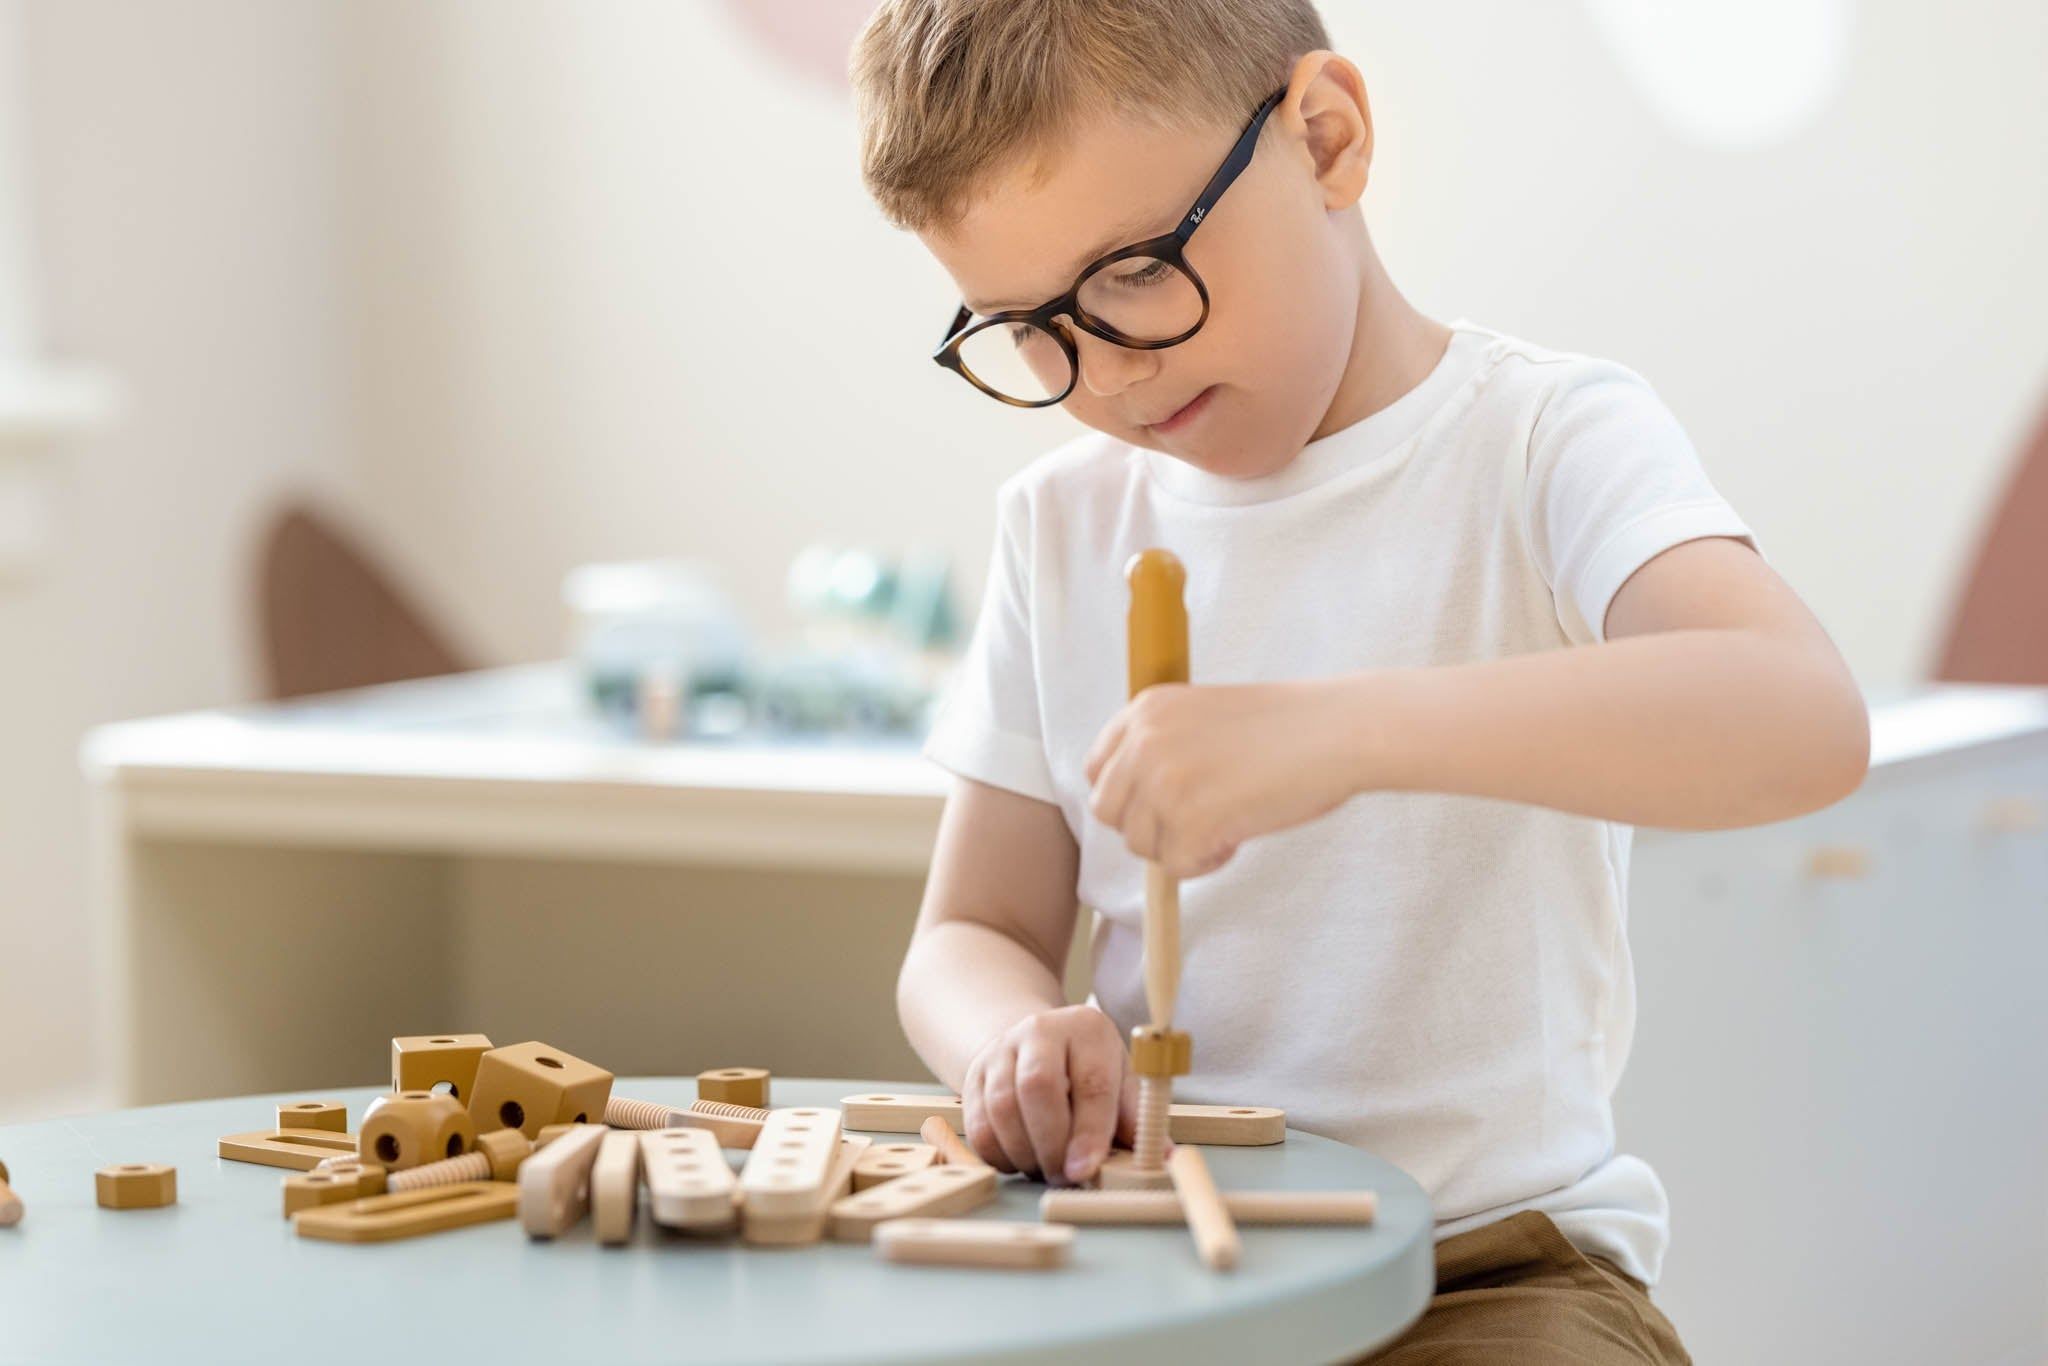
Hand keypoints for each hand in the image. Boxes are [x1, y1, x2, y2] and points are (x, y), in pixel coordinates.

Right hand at [961, 1004, 1136, 1184]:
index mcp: (1087, 1029)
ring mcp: (1000, 1051)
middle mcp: (1039, 1031)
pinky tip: (1020, 1160)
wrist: (1033, 1041)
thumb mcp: (1119, 1078)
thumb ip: (1135, 1117)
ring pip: (1002, 1107)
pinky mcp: (972, 1076)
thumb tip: (1161, 1156)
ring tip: (1045, 1169)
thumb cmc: (1085, 1066)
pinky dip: (999, 1154)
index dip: (1089, 1131)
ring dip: (1024, 1153)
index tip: (1087, 1169)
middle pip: (1037, 1087)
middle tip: (1064, 1175)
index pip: (1091, 1082)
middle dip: (1052, 1144)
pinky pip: (977, 1125)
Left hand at [1085, 678, 1369, 877]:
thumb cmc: (1286, 727)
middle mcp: (1144, 742)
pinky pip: (1177, 866)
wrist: (1337, 731)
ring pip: (1140, 844)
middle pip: (1109, 812)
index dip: (1127, 796)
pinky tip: (1238, 837)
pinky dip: (1207, 862)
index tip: (1161, 803)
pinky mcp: (1190, 820)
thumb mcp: (1203, 716)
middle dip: (1148, 825)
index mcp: (1145, 709)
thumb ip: (1163, 746)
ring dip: (1180, 845)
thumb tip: (1136, 801)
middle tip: (1195, 820)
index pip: (1097, 769)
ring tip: (1227, 822)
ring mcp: (1164, 782)